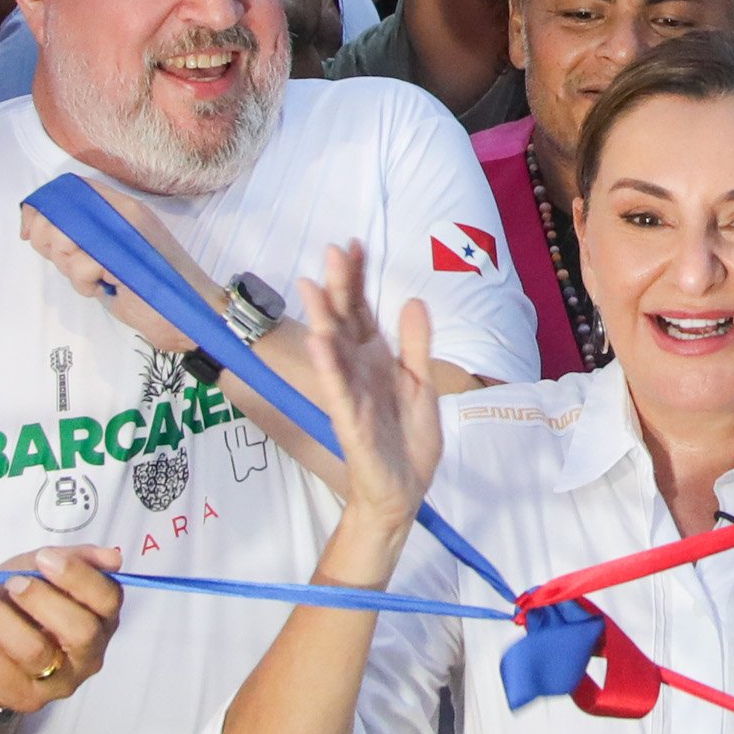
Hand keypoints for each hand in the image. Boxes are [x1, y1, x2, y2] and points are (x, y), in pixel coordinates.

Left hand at [0, 552, 125, 721]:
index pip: (108, 599)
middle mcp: (89, 655)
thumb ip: (73, 558)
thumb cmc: (14, 602)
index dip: (78, 576)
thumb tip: (112, 557)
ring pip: (35, 651)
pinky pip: (1, 668)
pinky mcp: (25, 699)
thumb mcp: (38, 569)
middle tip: (12, 583)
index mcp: (100, 618)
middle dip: (40, 599)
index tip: (43, 558)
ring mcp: (60, 682)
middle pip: (82, 631)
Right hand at [299, 241, 449, 557]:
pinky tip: (320, 343)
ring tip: (312, 286)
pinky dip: (329, 367)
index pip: (362, 310)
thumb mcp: (421, 384)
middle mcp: (358, 370)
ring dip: (322, 318)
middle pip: (344, 321)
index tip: (354, 244)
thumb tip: (413, 299)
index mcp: (376, 358)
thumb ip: (416, 344)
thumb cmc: (408, 438)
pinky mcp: (349, 420)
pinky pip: (337, 390)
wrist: (404, 489)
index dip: (357, 279)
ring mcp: (350, 393)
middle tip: (333, 250)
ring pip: (333, 350)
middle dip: (338, 287)